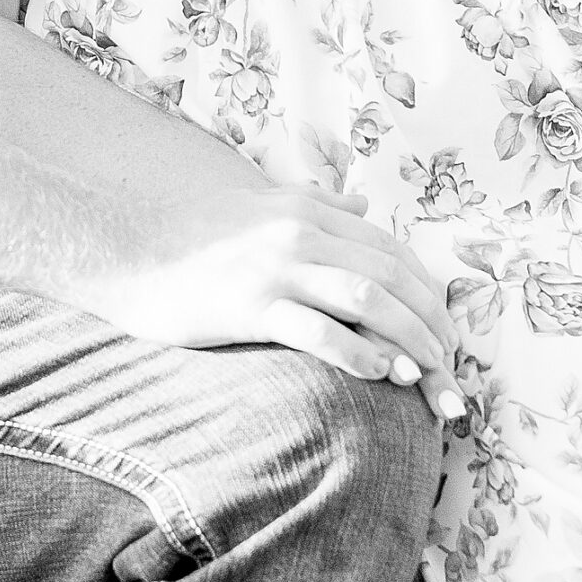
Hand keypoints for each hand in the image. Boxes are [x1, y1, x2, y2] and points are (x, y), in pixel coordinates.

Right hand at [87, 182, 467, 424]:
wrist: (130, 250)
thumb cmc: (198, 235)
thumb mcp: (262, 204)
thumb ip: (317, 203)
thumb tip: (363, 205)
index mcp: (308, 210)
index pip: (392, 251)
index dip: (429, 294)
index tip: (446, 333)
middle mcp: (300, 232)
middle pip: (391, 277)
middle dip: (432, 326)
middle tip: (451, 371)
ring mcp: (276, 268)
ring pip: (368, 301)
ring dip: (409, 342)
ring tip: (428, 379)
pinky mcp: (250, 305)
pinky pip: (319, 330)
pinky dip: (358, 354)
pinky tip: (377, 375)